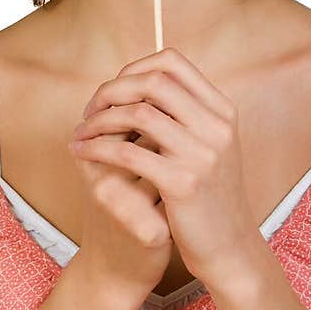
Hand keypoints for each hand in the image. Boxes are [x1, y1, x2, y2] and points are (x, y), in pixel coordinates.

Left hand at [69, 46, 256, 287]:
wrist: (229, 247)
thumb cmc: (210, 197)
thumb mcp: (210, 147)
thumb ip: (186, 116)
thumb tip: (140, 83)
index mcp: (222, 111)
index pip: (173, 62)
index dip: (134, 68)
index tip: (113, 90)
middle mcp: (217, 126)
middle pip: (154, 81)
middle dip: (112, 90)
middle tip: (90, 109)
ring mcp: (202, 154)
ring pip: (138, 113)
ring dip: (100, 119)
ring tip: (81, 132)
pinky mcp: (183, 183)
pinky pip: (128, 151)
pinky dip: (98, 147)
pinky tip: (82, 153)